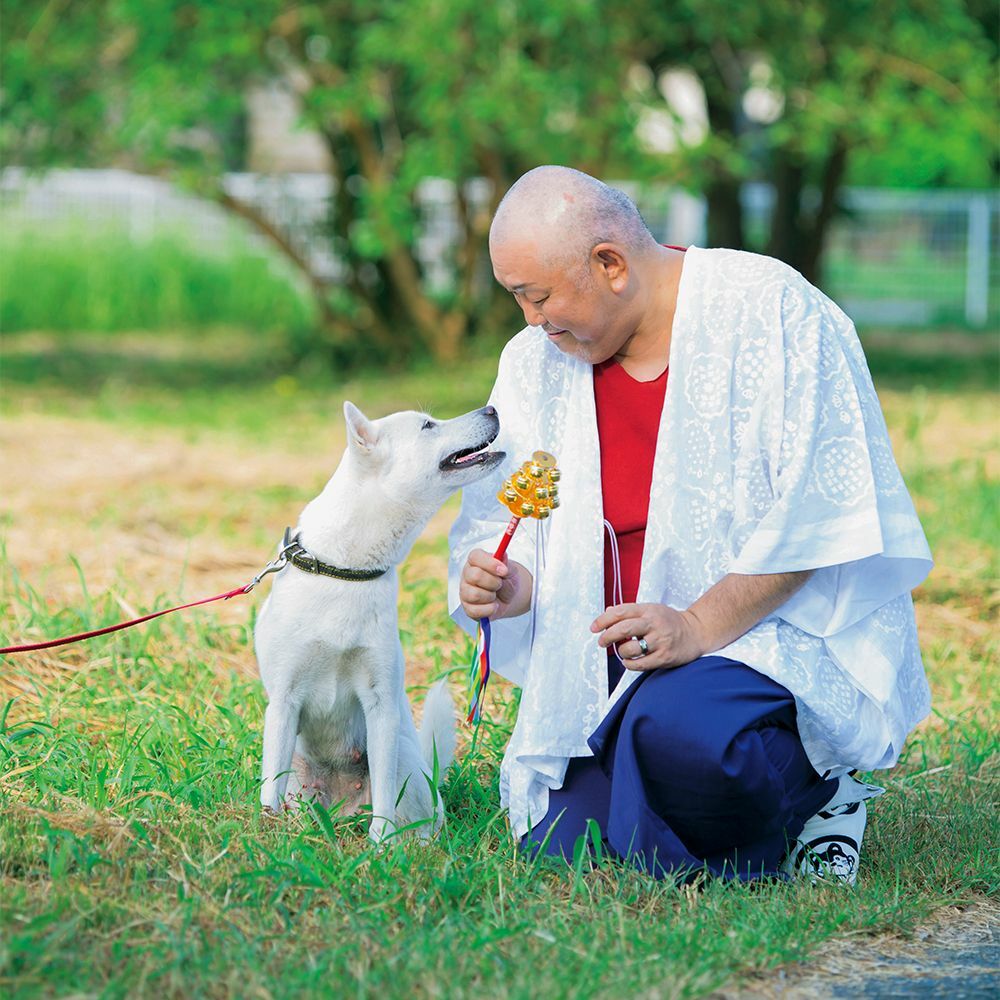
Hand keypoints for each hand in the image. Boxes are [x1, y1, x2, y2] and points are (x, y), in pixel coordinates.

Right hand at [459, 549, 532, 620]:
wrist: (509, 597)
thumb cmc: (506, 579)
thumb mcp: (510, 570)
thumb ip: (506, 564)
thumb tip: (503, 556)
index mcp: (475, 560)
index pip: (475, 557)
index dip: (490, 564)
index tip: (504, 570)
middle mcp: (467, 574)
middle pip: (475, 576)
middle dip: (493, 582)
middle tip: (500, 584)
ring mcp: (465, 592)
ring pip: (474, 595)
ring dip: (491, 596)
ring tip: (495, 595)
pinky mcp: (467, 608)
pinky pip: (475, 610)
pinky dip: (489, 609)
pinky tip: (494, 605)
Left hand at [590, 603, 706, 669]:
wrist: (696, 632)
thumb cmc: (669, 621)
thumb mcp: (650, 610)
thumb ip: (629, 611)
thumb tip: (607, 612)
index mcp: (648, 610)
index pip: (620, 612)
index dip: (603, 620)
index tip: (594, 628)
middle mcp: (654, 624)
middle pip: (623, 629)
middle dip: (607, 636)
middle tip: (602, 642)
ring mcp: (660, 641)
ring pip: (630, 649)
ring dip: (621, 652)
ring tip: (624, 651)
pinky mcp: (664, 657)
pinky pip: (639, 664)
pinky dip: (629, 664)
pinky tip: (630, 661)